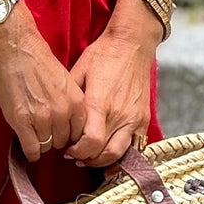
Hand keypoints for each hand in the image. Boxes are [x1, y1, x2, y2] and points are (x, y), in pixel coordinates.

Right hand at [0, 5, 85, 161]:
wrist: (16, 48)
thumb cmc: (38, 60)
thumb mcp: (65, 81)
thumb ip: (69, 103)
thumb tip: (66, 123)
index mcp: (76, 102)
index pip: (79, 133)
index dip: (68, 134)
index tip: (60, 132)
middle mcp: (62, 113)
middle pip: (63, 141)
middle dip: (54, 138)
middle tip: (43, 130)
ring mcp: (42, 119)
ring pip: (46, 146)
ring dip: (39, 142)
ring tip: (32, 131)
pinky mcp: (22, 122)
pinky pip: (31, 149)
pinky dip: (29, 151)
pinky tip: (26, 143)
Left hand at [61, 12, 161, 167]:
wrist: (131, 43)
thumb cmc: (103, 54)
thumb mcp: (79, 72)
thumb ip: (71, 99)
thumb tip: (59, 121)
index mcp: (99, 103)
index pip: (90, 142)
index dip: (77, 152)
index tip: (67, 149)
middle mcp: (119, 114)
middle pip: (104, 153)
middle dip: (86, 159)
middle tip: (75, 155)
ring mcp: (134, 118)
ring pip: (120, 154)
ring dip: (103, 160)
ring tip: (90, 156)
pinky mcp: (143, 118)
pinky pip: (135, 146)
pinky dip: (122, 154)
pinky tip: (109, 152)